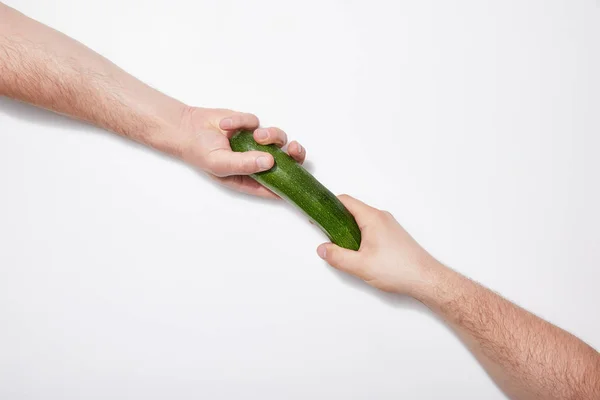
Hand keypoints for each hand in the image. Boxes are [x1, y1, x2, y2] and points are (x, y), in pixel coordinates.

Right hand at [179, 107, 304, 197]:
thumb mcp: (220, 164)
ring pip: (277, 138)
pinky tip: (227, 124)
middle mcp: (257, 162)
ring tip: (255, 135)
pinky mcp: (251, 126)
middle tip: (292, 149)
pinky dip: (243, 121)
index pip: (276, 186)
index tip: (298, 177)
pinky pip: (257, 121)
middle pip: (287, 161)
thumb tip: (270, 162)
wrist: (187, 128)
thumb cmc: (200, 152)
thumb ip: (244, 164)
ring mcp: (256, 143)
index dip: (290, 183)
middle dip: (294, 155)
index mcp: (250, 179)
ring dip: (270, 135)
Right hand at [316, 195, 437, 294]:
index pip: (345, 201)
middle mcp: (381, 217)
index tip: (317, 214)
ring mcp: (388, 226)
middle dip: (336, 220)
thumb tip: (323, 249)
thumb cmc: (400, 269)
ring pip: (361, 221)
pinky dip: (359, 236)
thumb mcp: (360, 265)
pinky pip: (370, 229)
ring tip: (341, 246)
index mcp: (372, 218)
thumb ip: (337, 256)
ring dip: (348, 230)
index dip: (328, 206)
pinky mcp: (392, 236)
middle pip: (352, 210)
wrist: (425, 279)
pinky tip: (357, 252)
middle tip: (325, 233)